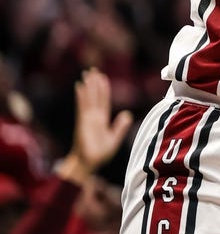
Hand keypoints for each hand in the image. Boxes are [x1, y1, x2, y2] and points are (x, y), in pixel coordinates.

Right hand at [56, 68, 132, 184]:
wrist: (89, 164)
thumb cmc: (99, 154)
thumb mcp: (114, 139)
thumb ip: (120, 127)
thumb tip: (127, 114)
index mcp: (101, 120)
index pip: (103, 101)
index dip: (103, 90)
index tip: (102, 78)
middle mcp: (93, 117)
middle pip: (95, 96)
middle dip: (94, 83)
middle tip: (93, 69)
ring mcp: (87, 118)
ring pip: (89, 98)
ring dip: (88, 86)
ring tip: (87, 73)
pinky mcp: (82, 122)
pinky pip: (82, 106)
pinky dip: (81, 96)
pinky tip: (80, 86)